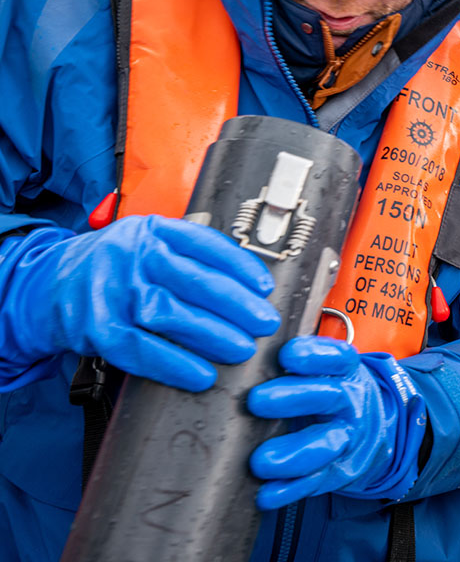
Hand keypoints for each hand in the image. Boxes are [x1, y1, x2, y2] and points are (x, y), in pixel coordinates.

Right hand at [1, 217, 277, 390]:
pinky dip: (175, 365)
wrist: (46, 285)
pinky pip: (141, 349)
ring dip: (212, 335)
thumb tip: (248, 283)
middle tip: (264, 322)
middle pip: (192, 280)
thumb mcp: (148, 243)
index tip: (265, 286)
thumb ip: (188, 255)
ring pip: (169, 314)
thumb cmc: (114, 266)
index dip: (239, 266)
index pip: (203, 244)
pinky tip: (202, 375)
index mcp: (151, 231)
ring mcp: (112, 292)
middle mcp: (130, 257)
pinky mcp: (97, 328)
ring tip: (243, 349)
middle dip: (235, 304)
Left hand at [248, 337, 426, 509]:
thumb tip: (244, 346)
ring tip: (260, 461)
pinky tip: (266, 494)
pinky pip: (316, 482)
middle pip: (329, 397)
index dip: (313, 355)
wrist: (369, 428)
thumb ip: (295, 360)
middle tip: (256, 400)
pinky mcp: (338, 470)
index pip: (337, 357)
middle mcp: (350, 401)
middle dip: (293, 399)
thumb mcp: (324, 368)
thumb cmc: (328, 389)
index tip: (286, 355)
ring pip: (325, 445)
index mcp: (346, 370)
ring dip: (293, 453)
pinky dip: (290, 490)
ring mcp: (347, 438)